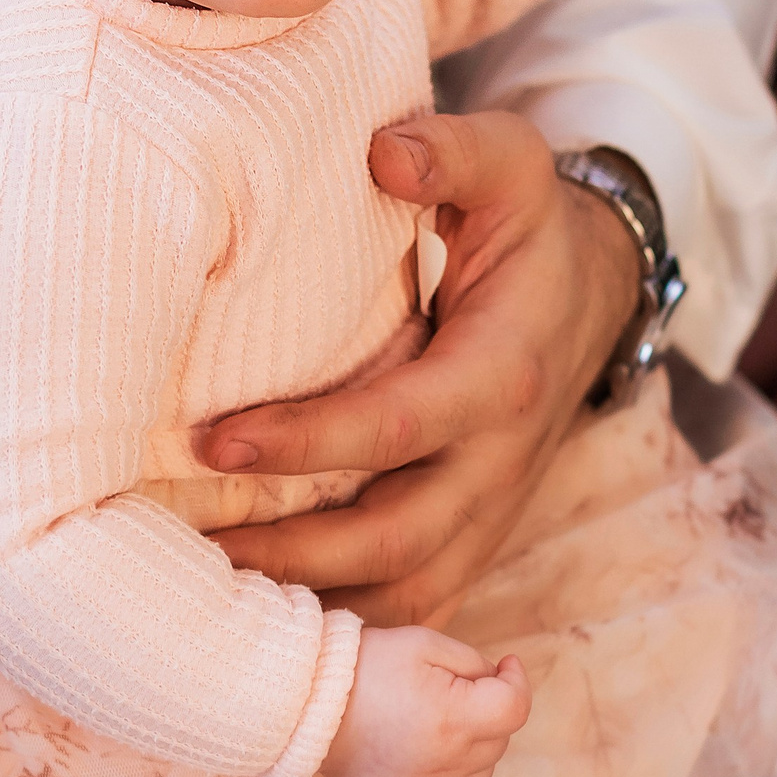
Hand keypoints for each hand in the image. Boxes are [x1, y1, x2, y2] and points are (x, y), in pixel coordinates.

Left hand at [202, 109, 639, 625]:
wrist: (594, 295)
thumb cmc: (528, 227)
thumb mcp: (513, 165)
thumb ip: (453, 152)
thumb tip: (382, 154)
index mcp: (502, 375)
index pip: (396, 426)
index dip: (305, 443)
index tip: (213, 441)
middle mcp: (500, 461)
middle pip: (394, 539)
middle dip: (288, 551)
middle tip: (183, 543)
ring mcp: (491, 512)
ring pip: (401, 593)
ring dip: (308, 604)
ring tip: (204, 594)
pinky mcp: (476, 539)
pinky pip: (413, 608)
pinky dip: (342, 625)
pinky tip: (260, 617)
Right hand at [326, 624, 529, 776]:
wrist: (305, 708)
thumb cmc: (363, 668)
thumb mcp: (422, 643)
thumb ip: (471, 662)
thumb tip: (496, 680)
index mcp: (454, 718)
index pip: (515, 707)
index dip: (517, 680)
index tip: (506, 664)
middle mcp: (447, 763)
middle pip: (500, 739)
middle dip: (490, 708)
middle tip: (458, 686)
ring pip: (481, 772)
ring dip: (475, 745)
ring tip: (441, 719)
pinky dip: (450, 773)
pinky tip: (425, 748)